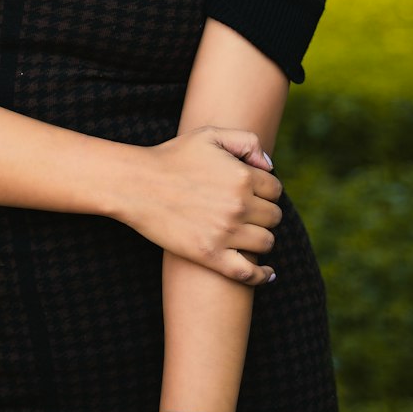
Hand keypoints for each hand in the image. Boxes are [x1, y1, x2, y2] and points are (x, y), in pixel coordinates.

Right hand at [128, 126, 281, 282]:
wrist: (137, 184)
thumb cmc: (172, 157)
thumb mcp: (209, 136)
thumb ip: (246, 141)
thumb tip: (269, 167)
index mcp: (242, 176)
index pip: (275, 190)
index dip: (266, 191)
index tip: (254, 194)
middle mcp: (238, 205)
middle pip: (274, 216)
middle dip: (265, 213)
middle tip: (248, 213)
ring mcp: (225, 233)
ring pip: (266, 242)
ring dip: (262, 238)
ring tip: (248, 234)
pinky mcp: (210, 255)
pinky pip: (248, 272)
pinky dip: (262, 275)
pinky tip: (267, 274)